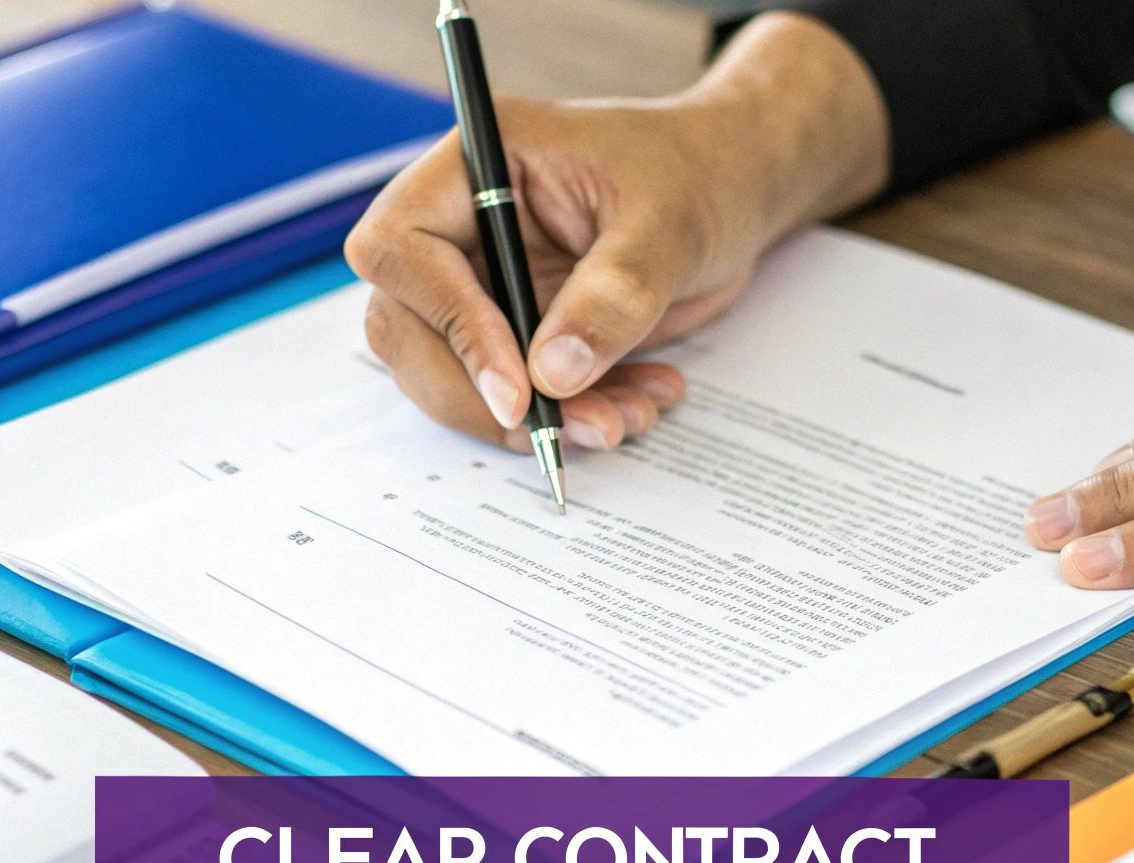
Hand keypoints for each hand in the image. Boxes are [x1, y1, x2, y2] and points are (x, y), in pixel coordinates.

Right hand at [345, 13, 886, 450]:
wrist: (731, 192)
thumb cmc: (699, 173)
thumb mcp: (669, 224)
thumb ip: (615, 293)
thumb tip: (552, 373)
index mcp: (477, 165)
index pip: (402, 247)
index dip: (448, 323)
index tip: (518, 388)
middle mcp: (459, 224)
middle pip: (405, 329)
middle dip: (481, 397)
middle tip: (564, 428)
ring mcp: (480, 282)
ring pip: (451, 376)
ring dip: (532, 420)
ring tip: (624, 417)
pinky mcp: (511, 331)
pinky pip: (509, 395)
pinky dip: (567, 417)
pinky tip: (635, 404)